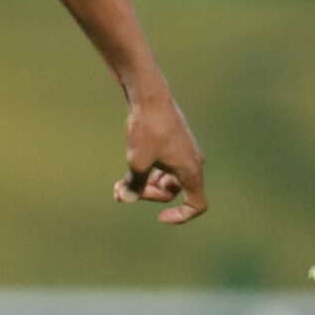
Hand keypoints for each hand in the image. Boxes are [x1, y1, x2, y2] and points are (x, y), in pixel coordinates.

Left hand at [117, 89, 206, 224]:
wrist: (149, 97)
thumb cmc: (147, 129)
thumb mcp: (137, 161)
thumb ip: (134, 184)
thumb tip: (126, 198)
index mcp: (191, 171)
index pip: (197, 204)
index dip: (181, 216)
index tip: (159, 216)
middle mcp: (192, 162)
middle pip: (172, 192)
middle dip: (146, 195)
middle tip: (120, 190)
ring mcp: (183, 152)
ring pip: (165, 179)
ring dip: (143, 184)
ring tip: (118, 185)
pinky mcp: (172, 142)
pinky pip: (162, 165)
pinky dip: (146, 171)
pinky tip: (127, 171)